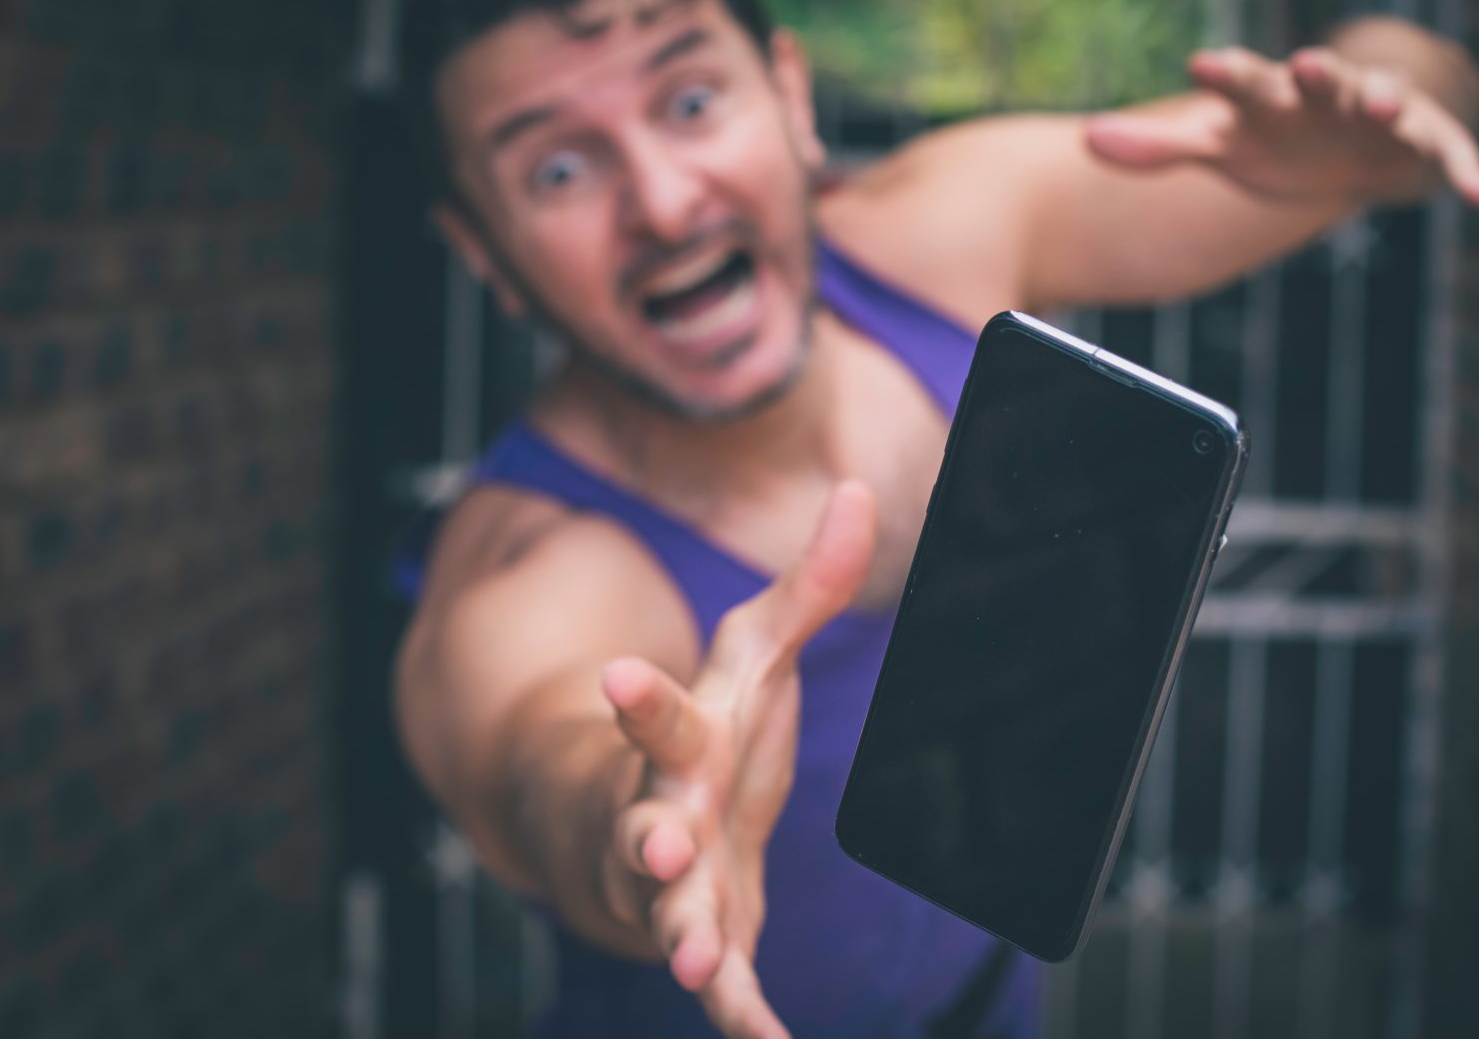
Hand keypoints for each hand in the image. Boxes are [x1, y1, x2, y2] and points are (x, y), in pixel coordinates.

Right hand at [596, 482, 876, 1038]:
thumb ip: (808, 587)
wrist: (643, 823)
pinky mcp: (709, 938)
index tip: (617, 676)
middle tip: (659, 846)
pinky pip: (723, 984)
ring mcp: (677, 887)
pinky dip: (740, 1015)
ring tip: (698, 963)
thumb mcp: (755, 655)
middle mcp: (663, 817)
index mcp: (680, 743)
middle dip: (649, 839)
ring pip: (672, 915)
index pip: (658, 717)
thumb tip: (862, 492)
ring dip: (684, 937)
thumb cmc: (703, 732)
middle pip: (647, 827)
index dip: (639, 701)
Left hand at [1084, 45, 1478, 207]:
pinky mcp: (1420, 143)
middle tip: (1303, 62)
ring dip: (1384, 99)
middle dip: (1314, 73)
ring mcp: (1376, 114)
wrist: (1343, 144)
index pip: (1243, 80)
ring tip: (1381, 103)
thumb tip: (1086, 139)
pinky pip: (1447, 155)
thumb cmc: (1273, 138)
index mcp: (1271, 95)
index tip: (1202, 65)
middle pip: (1319, 79)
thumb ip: (1159, 146)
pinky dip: (1465, 171)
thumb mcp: (1219, 145)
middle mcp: (1324, 94)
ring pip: (1384, 99)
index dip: (1225, 75)